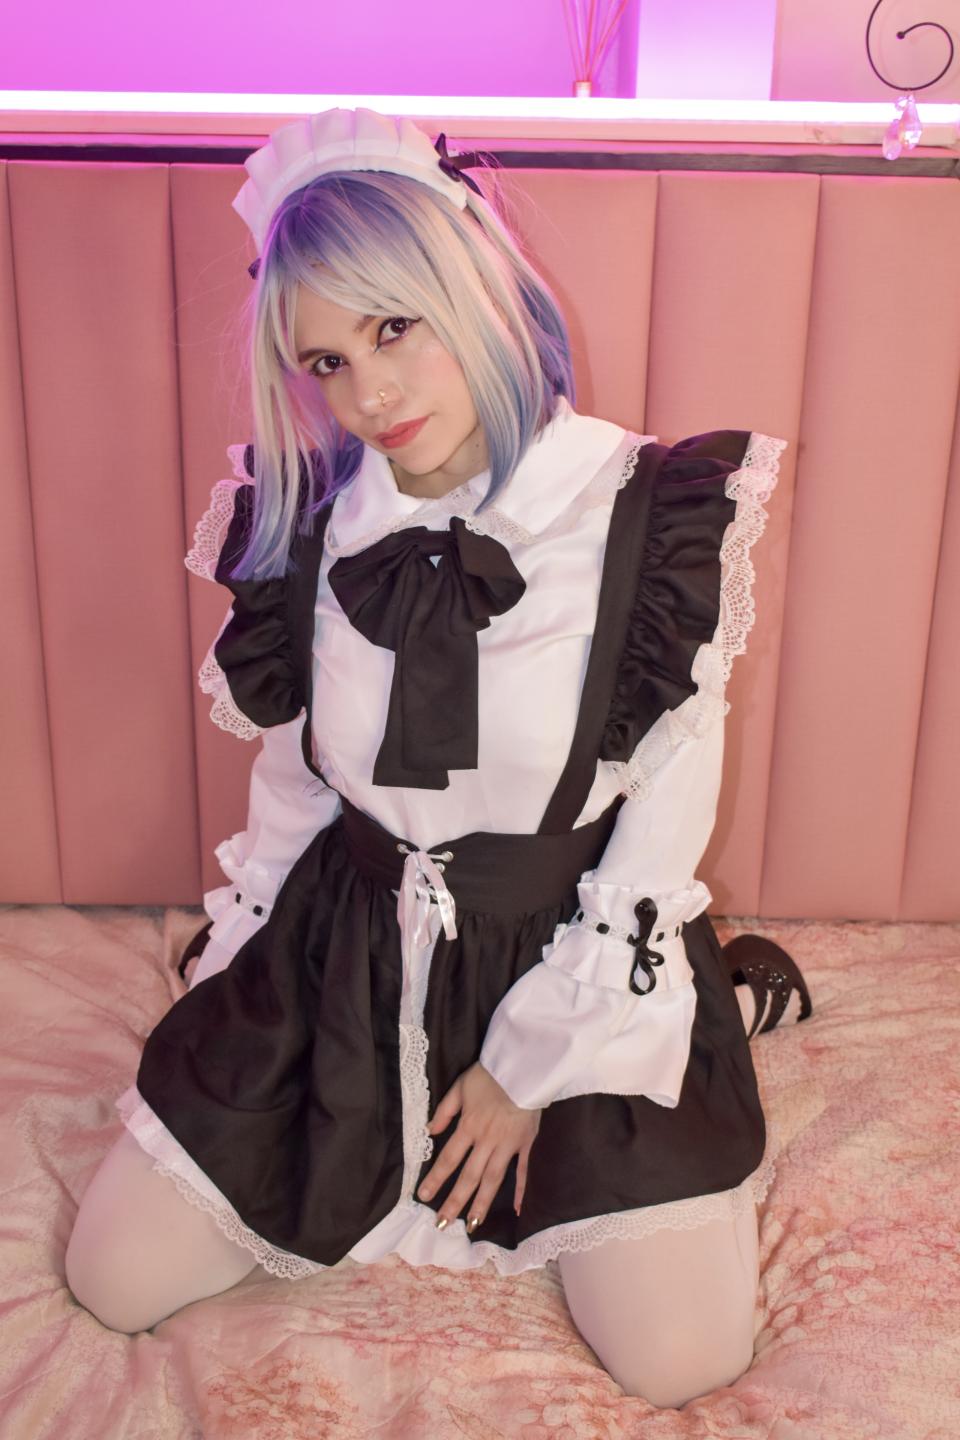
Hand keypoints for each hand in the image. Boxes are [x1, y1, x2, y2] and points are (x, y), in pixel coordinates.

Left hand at [417, 1061, 540, 1230]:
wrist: (523, 1068)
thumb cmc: (490, 1076)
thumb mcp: (460, 1087)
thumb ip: (444, 1110)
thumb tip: (429, 1130)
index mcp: (469, 1127)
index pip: (448, 1159)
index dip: (435, 1179)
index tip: (423, 1197)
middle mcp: (487, 1141)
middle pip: (469, 1176)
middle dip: (455, 1202)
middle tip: (444, 1224)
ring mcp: (508, 1145)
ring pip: (493, 1179)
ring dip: (482, 1203)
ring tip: (473, 1224)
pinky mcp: (526, 1144)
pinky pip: (523, 1170)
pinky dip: (520, 1190)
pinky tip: (515, 1209)